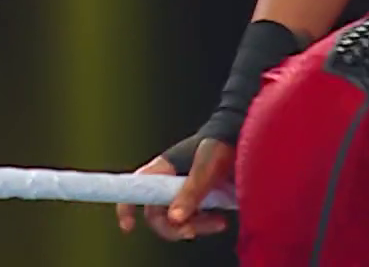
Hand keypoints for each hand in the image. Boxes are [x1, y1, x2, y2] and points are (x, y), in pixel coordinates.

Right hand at [115, 139, 234, 240]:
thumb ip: (191, 192)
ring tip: (218, 223)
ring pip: (178, 220)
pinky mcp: (199, 200)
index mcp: (163, 169)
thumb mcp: (206, 168)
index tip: (129, 226)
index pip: (136, 188)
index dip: (127, 206)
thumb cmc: (220, 144)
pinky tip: (220, 220)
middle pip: (158, 213)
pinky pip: (194, 219)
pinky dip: (205, 223)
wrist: (241, 138)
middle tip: (193, 231)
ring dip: (195, 226)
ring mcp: (184, 192)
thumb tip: (174, 219)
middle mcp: (169, 183)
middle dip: (174, 226)